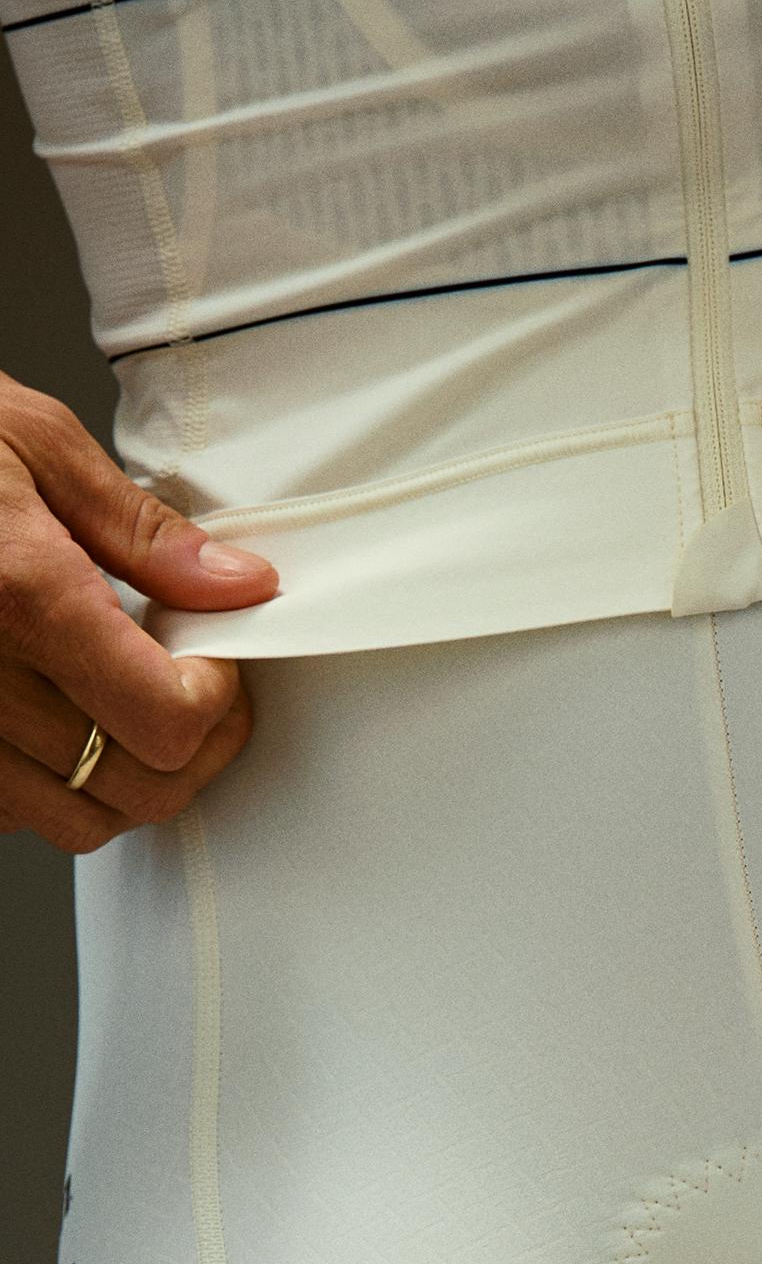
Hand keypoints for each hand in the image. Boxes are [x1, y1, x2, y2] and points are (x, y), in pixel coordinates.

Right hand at [0, 374, 274, 853]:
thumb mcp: (29, 441)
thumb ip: (140, 531)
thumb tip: (235, 585)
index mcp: (17, 592)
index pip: (166, 722)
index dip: (216, 705)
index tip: (214, 664)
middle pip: (134, 788)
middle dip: (188, 749)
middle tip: (189, 689)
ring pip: (75, 822)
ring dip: (120, 780)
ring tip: (117, 704)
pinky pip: (5, 813)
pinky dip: (44, 784)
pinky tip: (46, 716)